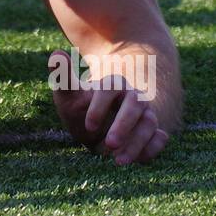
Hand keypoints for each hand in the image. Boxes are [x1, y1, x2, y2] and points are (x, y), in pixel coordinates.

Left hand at [49, 50, 168, 163]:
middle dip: (124, 125)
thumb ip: (63, 77)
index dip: (100, 107)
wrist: (95, 128)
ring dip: (137, 142)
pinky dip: (152, 148)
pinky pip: (159, 138)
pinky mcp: (152, 133)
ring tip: (118, 161)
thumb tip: (56, 54)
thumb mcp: (68, 95)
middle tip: (109, 144)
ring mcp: (145, 114)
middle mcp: (132, 97)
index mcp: (111, 84)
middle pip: (136, 104)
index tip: (88, 126)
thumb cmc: (80, 108)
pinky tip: (138, 160)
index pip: (110, 88)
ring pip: (149, 123)